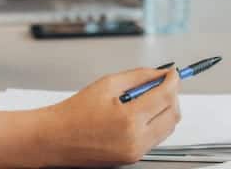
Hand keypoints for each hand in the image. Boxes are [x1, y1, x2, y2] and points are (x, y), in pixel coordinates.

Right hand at [41, 67, 180, 166]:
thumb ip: (139, 76)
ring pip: (169, 127)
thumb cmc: (75, 112)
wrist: (56, 138)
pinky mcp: (133, 158)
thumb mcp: (108, 84)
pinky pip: (156, 138)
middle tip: (162, 83)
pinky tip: (142, 112)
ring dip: (166, 109)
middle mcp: (136, 139)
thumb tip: (161, 73)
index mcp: (129, 118)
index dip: (173, 80)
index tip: (173, 73)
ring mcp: (136, 152)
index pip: (166, 96)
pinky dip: (156, 122)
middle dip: (173, 94)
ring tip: (150, 97)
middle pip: (173, 113)